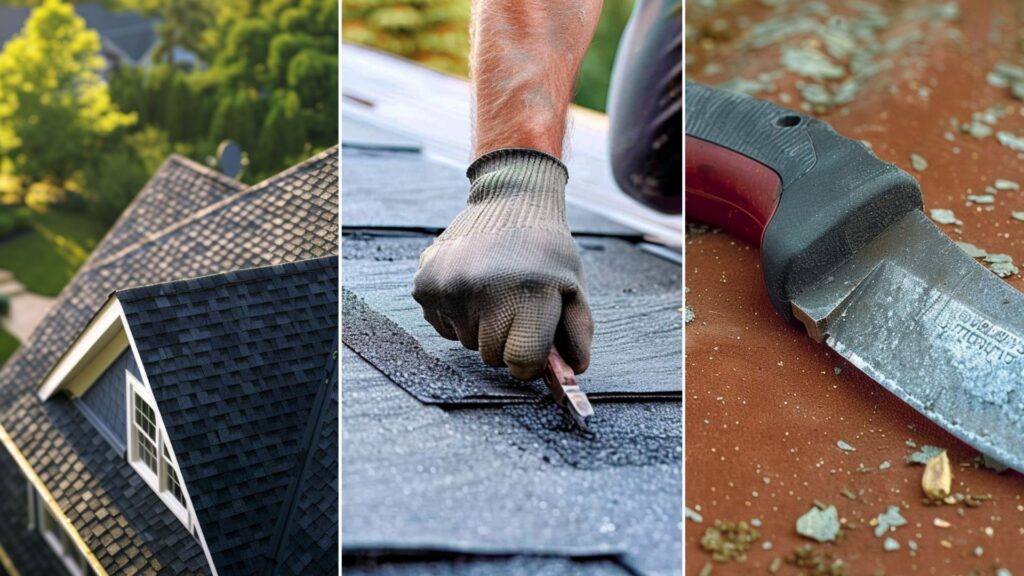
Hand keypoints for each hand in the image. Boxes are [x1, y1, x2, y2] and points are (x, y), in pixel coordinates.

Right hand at [412, 149, 593, 379]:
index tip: (533, 341)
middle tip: (515, 307)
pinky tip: (472, 286)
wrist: (510, 201)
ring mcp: (450, 287)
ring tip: (494, 290)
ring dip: (481, 326)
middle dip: (506, 340)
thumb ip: (576, 337)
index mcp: (527, 294)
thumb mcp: (573, 289)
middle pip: (492, 356)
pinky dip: (457, 315)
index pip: (521, 362)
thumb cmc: (547, 250)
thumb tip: (570, 375)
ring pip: (466, 342)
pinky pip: (443, 326)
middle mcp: (484, 291)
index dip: (531, 358)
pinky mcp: (425, 284)